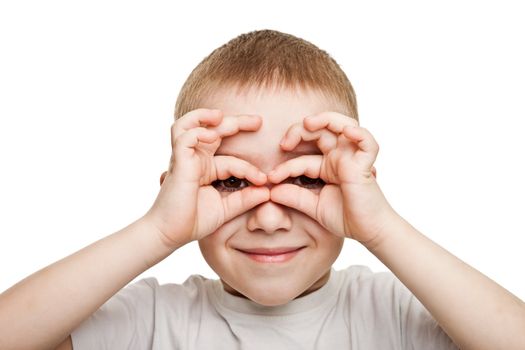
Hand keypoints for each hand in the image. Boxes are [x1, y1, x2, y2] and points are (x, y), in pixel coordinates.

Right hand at [145, 109, 269, 248]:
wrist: (170, 234)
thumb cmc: (193, 221)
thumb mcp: (226, 209)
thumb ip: (245, 199)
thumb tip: (268, 192)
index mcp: (207, 169)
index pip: (233, 160)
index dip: (250, 168)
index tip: (264, 181)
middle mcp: (196, 160)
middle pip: (214, 130)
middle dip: (236, 122)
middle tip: (259, 121)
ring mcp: (185, 159)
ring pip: (189, 125)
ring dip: (204, 116)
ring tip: (221, 115)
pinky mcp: (178, 162)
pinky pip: (184, 138)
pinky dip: (197, 132)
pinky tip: (212, 135)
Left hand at [268, 112, 394, 245]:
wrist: (368, 231)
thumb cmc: (346, 217)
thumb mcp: (313, 206)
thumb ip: (294, 197)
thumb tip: (271, 192)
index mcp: (327, 166)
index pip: (302, 158)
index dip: (284, 166)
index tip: (270, 178)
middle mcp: (339, 157)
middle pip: (321, 131)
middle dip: (300, 130)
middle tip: (284, 143)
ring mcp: (352, 158)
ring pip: (343, 125)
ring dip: (325, 119)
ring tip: (308, 123)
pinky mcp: (366, 164)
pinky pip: (367, 142)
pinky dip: (359, 133)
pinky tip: (347, 131)